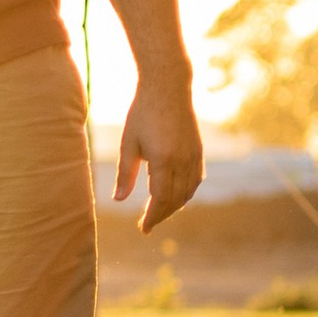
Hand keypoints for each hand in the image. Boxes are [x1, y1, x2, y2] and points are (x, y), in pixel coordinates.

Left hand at [113, 76, 203, 232]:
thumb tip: (118, 200)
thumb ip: (125, 173)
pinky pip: (196, 180)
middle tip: (147, 224)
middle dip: (162, 215)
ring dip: (174, 206)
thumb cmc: (142, 113)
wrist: (168, 87)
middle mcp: (183, 160)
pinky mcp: (199, 150)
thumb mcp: (128, 143)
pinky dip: (186, 193)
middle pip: (175, 200)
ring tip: (158, 212)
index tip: (143, 229)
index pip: (161, 199)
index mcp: (163, 160)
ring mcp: (194, 155)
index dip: (153, 217)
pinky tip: (175, 196)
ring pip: (188, 192)